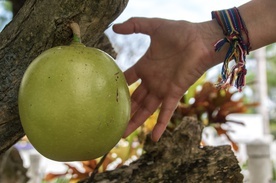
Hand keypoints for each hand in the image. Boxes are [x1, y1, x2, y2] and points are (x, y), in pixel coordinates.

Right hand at [113, 18, 220, 140]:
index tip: (106, 95)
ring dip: (136, 122)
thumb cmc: (181, 32)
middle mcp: (152, 80)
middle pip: (135, 99)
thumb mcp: (154, 26)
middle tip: (112, 122)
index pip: (128, 79)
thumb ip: (135, 25)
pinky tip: (154, 138)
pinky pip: (166, 112)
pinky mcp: (174, 93)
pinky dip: (161, 125)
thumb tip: (114, 27)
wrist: (202, 39)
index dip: (118, 87)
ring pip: (146, 109)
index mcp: (146, 66)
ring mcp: (163, 88)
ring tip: (123, 134)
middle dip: (124, 111)